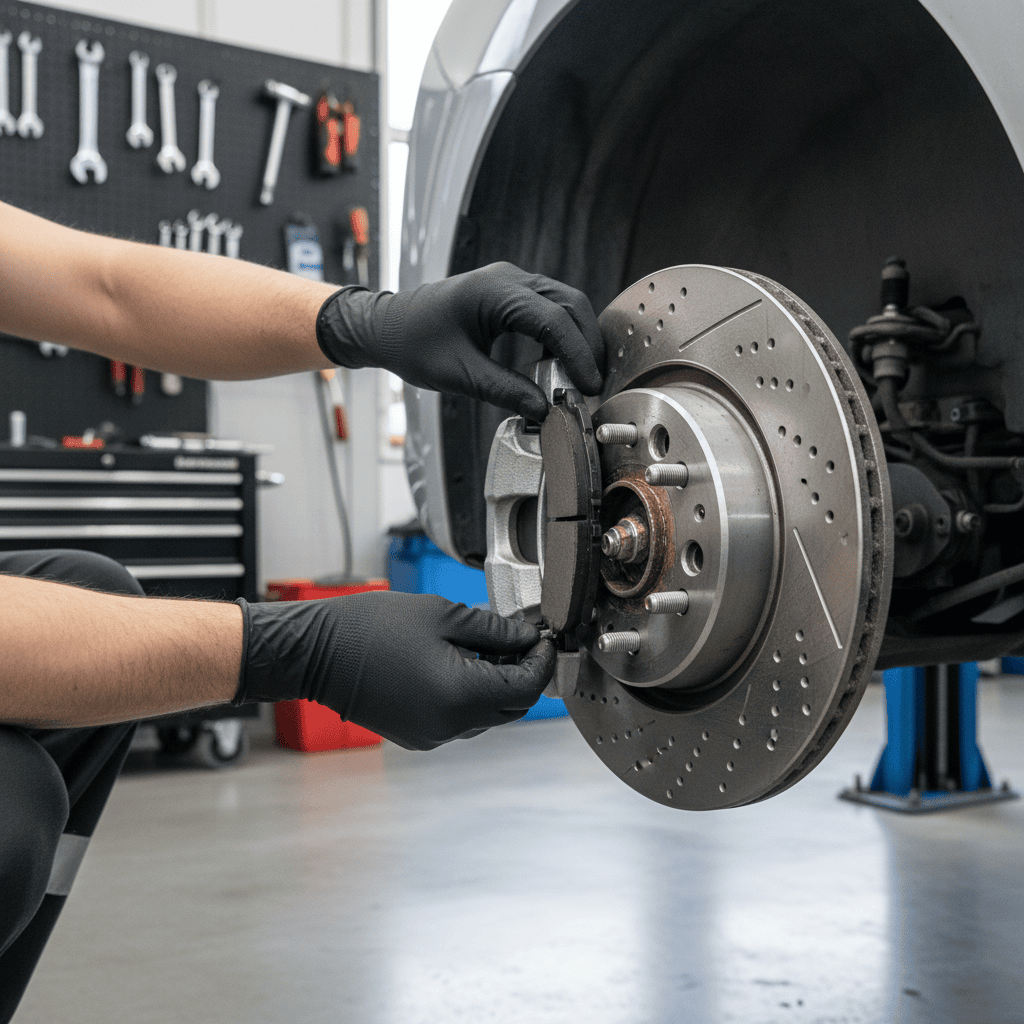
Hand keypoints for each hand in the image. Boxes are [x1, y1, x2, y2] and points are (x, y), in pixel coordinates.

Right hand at [233, 592, 554, 749]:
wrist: (314, 653)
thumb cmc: (370, 627)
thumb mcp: (442, 615)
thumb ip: (493, 630)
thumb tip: (527, 637)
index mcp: (460, 696)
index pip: (527, 688)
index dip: (542, 660)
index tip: (543, 637)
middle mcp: (450, 726)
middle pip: (513, 708)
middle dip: (524, 674)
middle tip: (522, 640)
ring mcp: (432, 735)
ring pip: (489, 716)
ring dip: (499, 685)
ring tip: (489, 647)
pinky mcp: (418, 735)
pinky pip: (462, 720)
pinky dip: (473, 695)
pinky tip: (462, 663)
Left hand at [315, 262, 604, 420]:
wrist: (386, 326)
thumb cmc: (412, 344)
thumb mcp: (458, 375)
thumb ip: (503, 391)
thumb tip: (543, 410)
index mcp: (493, 292)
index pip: (553, 320)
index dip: (577, 354)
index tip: (589, 385)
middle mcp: (507, 279)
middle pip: (569, 304)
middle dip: (587, 344)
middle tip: (592, 383)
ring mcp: (510, 281)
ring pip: (565, 302)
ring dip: (578, 337)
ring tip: (580, 375)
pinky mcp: (510, 292)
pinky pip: (549, 306)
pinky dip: (562, 332)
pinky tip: (560, 361)